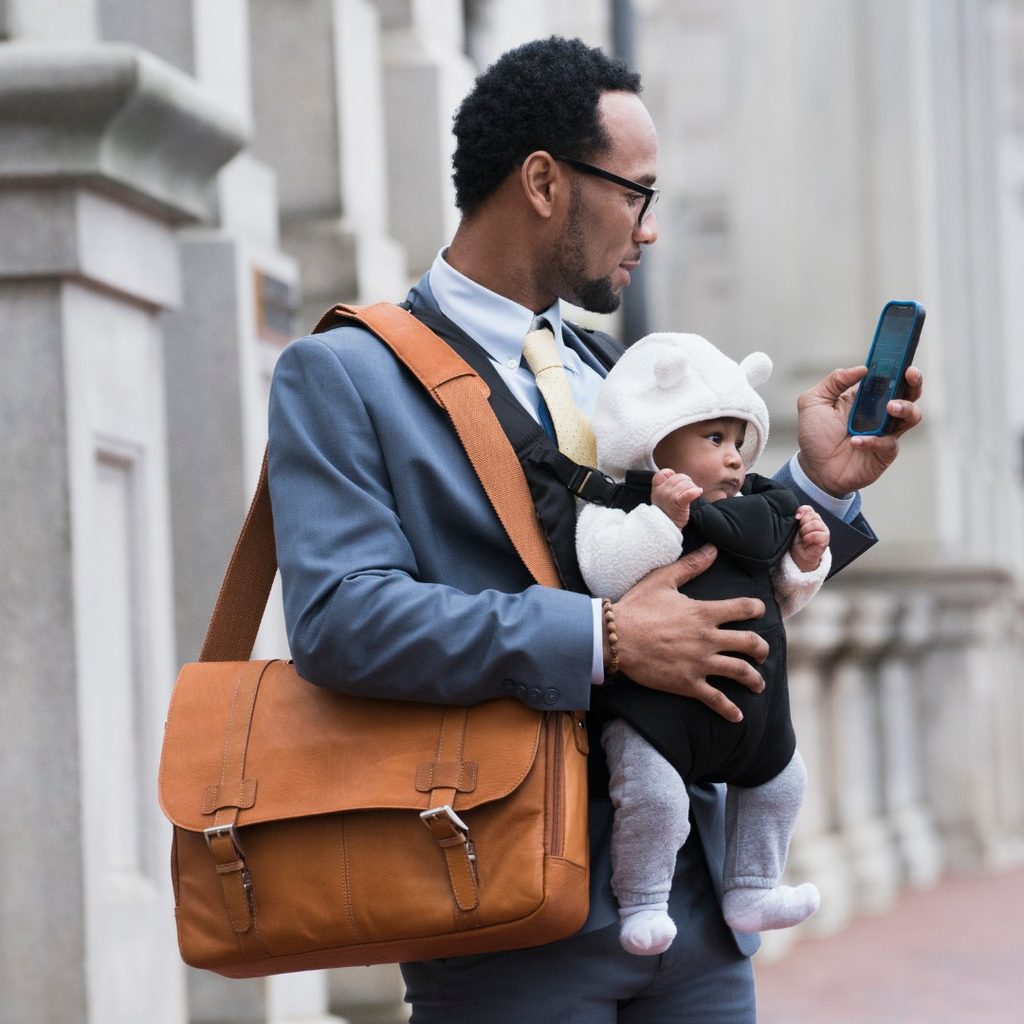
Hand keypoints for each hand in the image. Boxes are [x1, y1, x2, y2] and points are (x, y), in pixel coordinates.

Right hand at [611, 545, 768, 722]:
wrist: (614, 638)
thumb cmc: (636, 607)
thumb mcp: (663, 580)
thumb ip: (690, 566)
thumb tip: (712, 549)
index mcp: (704, 612)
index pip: (743, 609)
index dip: (756, 609)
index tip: (759, 612)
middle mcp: (708, 638)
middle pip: (749, 644)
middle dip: (761, 649)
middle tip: (762, 653)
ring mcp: (700, 663)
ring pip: (740, 672)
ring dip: (754, 679)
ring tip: (758, 684)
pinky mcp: (687, 684)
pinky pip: (716, 699)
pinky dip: (729, 710)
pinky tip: (738, 716)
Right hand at [650, 468, 702, 527]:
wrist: (668, 528)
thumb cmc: (667, 511)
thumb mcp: (661, 497)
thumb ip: (665, 485)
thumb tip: (675, 474)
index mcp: (657, 488)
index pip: (664, 473)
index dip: (672, 474)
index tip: (677, 483)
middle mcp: (662, 491)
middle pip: (680, 477)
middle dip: (687, 482)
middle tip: (688, 491)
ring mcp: (670, 497)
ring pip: (687, 483)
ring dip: (693, 487)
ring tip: (692, 495)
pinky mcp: (679, 504)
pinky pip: (690, 492)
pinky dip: (696, 491)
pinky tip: (698, 492)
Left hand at [790, 505, 829, 571]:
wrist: (799, 556)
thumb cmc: (795, 541)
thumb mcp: (793, 528)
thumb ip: (795, 519)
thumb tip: (797, 515)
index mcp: (810, 518)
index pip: (808, 508)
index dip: (802, 511)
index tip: (796, 518)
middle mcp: (818, 522)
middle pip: (812, 515)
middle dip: (803, 523)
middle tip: (799, 532)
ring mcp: (823, 531)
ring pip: (815, 523)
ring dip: (805, 530)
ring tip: (802, 537)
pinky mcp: (825, 540)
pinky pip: (818, 534)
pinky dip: (809, 537)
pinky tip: (806, 541)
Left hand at [796, 365, 922, 496]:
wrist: (814, 469)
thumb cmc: (815, 435)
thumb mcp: (813, 402)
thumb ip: (834, 381)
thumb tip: (861, 369)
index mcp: (865, 397)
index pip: (888, 378)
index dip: (898, 366)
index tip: (902, 357)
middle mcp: (880, 412)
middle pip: (909, 393)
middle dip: (915, 382)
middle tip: (910, 374)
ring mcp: (886, 432)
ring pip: (912, 416)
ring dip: (905, 408)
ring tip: (891, 407)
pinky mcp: (885, 452)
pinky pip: (889, 443)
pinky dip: (873, 441)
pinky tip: (856, 442)